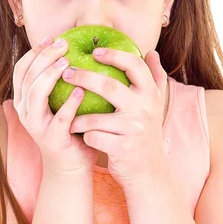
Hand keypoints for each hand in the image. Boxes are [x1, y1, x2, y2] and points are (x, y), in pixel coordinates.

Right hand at [13, 36, 97, 175]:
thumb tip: (73, 50)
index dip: (34, 51)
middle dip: (44, 57)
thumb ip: (60, 81)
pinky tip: (81, 91)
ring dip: (50, 75)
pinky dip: (69, 103)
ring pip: (35, 95)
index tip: (51, 38)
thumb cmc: (70, 129)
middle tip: (63, 44)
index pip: (22, 69)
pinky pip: (59, 119)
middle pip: (27, 77)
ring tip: (67, 63)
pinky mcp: (53, 139)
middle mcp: (25, 111)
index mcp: (25, 100)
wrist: (71, 166)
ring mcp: (36, 126)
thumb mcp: (58, 102)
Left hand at [65, 47, 168, 188]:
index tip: (95, 52)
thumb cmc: (146, 133)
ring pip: (94, 118)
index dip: (114, 55)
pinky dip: (84, 136)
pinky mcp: (122, 149)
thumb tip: (151, 52)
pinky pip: (93, 137)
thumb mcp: (156, 105)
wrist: (150, 171)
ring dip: (77, 117)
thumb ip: (155, 77)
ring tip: (66, 114)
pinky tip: (81, 136)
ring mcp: (133, 130)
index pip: (134, 65)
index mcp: (151, 95)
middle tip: (67, 73)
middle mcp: (144, 109)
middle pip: (108, 86)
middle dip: (83, 77)